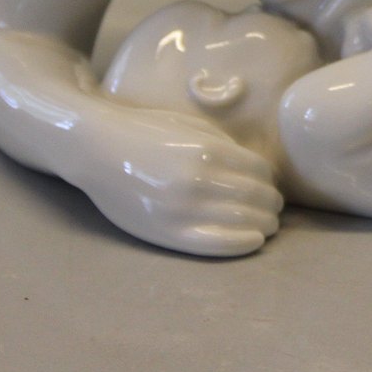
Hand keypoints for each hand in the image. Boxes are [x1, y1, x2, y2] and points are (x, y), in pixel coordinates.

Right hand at [76, 106, 282, 256]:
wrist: (97, 150)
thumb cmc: (147, 133)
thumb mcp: (193, 127)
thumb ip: (226, 147)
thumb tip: (258, 171)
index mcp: (209, 152)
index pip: (260, 172)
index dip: (270, 180)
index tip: (270, 184)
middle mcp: (199, 182)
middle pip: (257, 198)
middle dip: (272, 204)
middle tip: (274, 207)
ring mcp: (183, 210)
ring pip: (244, 222)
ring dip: (264, 224)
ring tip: (267, 225)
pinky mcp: (167, 233)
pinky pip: (216, 244)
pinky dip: (243, 244)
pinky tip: (255, 241)